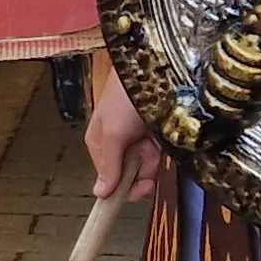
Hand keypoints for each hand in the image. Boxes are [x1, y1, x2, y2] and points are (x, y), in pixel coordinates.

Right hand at [83, 62, 168, 202]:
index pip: (106, 177)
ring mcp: (136, 138)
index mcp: (99, 143)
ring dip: (152, 164)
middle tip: (150, 176)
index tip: (137, 193)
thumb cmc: (124, 97)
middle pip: (127, 175)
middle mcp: (116, 143)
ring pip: (144, 166)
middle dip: (140, 177)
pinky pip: (157, 154)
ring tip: (156, 149)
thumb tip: (99, 194)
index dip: (120, 189)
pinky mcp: (155, 134)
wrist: (152, 67)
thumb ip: (109, 165)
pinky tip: (162, 146)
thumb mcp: (113, 133)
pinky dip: (161, 155)